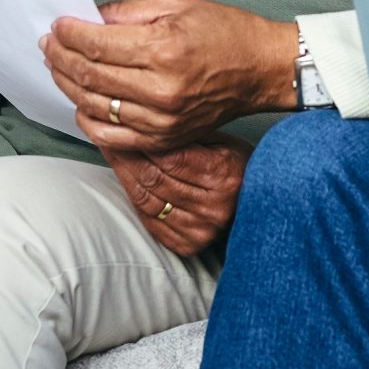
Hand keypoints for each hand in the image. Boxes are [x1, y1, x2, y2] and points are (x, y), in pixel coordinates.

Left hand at [41, 0, 296, 155]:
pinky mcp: (164, 138)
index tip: (57, 26)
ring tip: (59, 68)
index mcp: (163, 50)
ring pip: (93, 107)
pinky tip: (81, 104)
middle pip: (88, 76)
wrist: (260, 69)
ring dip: (68, 86)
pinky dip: (88, 121)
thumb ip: (129, 12)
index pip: (96, 44)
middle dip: (60, 58)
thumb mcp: (177, 4)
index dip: (68, 35)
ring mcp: (161, 119)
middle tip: (49, 45)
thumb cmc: (225, 32)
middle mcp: (160, 89)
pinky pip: (112, 137)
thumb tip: (90, 18)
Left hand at [108, 137, 246, 255]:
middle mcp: (213, 207)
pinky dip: (133, 198)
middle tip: (108, 138)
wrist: (259, 207)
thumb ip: (188, 137)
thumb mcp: (223, 143)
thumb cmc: (238, 169)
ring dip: (124, 175)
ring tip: (112, 156)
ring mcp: (200, 229)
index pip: (170, 157)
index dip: (140, 142)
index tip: (121, 127)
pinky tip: (126, 180)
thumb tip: (144, 125)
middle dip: (126, 156)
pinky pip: (149, 219)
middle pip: (154, 178)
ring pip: (146, 199)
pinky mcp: (188, 244)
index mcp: (224, 176)